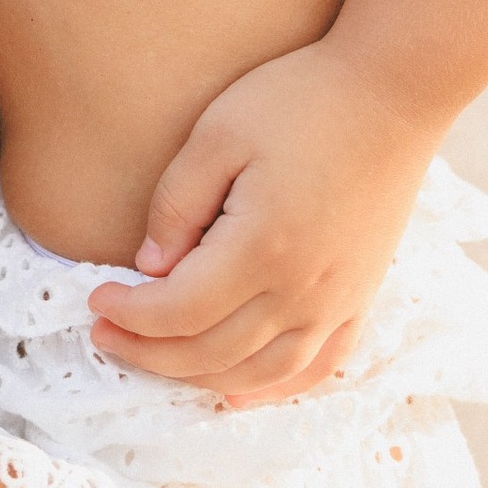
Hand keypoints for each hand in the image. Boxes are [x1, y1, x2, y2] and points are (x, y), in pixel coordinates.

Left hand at [86, 35, 437, 404]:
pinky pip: (317, 367)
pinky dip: (273, 389)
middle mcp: (303, 291)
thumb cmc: (300, 101)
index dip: (130, 315)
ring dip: (200, 378)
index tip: (94, 300)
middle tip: (104, 336)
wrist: (392, 94)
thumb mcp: (218, 134)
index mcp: (262, 248)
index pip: (179, 311)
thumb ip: (177, 205)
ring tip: (156, 359)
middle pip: (213, 352)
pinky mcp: (361, 297)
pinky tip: (237, 393)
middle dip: (149, 352)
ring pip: (260, 373)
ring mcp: (338, 301)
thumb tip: (149, 269)